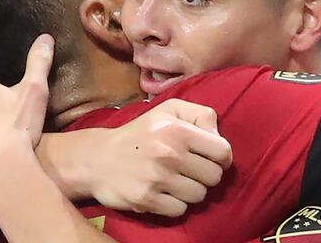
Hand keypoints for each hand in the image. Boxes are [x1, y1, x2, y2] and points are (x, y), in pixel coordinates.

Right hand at [86, 99, 232, 216]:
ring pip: (199, 195)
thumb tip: (219, 136)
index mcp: (177, 129)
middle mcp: (169, 153)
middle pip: (214, 176)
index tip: (211, 159)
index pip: (222, 151)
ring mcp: (157, 178)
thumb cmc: (140, 133)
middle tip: (190, 170)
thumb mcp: (168, 110)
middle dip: (206, 175)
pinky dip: (175, 204)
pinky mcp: (146, 200)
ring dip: (191, 190)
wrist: (98, 158)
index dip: (222, 157)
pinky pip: (180, 210)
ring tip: (176, 181)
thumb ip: (200, 115)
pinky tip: (164, 193)